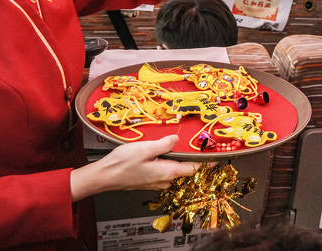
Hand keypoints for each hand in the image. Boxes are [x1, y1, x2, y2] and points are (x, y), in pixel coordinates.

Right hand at [70, 135, 201, 199]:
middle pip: (184, 171)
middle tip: (198, 147)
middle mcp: (164, 180)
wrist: (104, 176)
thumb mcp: (145, 148)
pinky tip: (161, 155)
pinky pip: (163, 173)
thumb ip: (163, 144)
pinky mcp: (148, 180)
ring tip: (178, 148)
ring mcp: (155, 182)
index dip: (205, 163)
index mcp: (167, 172)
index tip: (216, 158)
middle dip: (192, 160)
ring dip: (177, 162)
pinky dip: (166, 164)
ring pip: (173, 172)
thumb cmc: (122, 164)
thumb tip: (176, 139)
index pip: (193, 169)